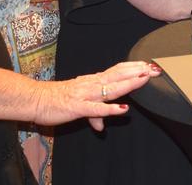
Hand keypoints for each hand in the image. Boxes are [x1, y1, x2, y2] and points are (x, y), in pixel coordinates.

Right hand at [32, 60, 160, 131]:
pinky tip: (123, 109)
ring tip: (144, 80)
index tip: (149, 65)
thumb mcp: (79, 105)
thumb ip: (94, 114)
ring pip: (110, 89)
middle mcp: (91, 84)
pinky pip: (96, 109)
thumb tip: (102, 125)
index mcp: (93, 81)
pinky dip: (110, 109)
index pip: (117, 71)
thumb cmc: (57, 100)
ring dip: (128, 84)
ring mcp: (85, 95)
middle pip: (118, 76)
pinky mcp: (78, 107)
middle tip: (155, 69)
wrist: (36, 100)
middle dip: (137, 72)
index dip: (133, 67)